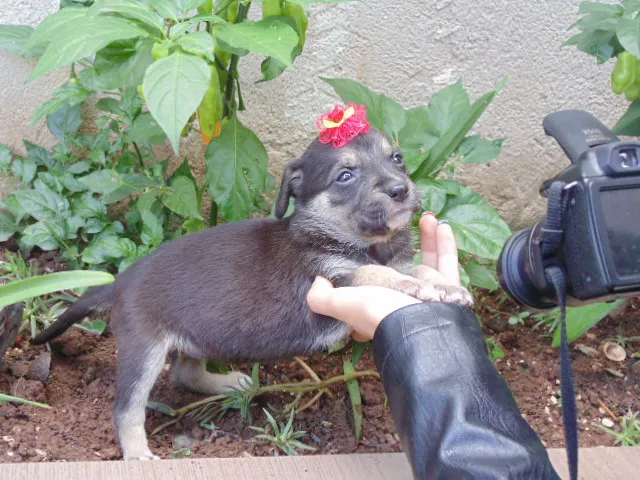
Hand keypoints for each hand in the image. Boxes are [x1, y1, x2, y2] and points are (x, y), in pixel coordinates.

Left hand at [306, 213, 461, 340]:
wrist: (421, 325)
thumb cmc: (380, 311)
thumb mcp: (343, 303)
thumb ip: (322, 296)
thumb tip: (316, 281)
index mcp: (377, 299)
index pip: (370, 282)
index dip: (367, 267)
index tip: (366, 241)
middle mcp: (402, 295)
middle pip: (401, 265)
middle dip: (400, 244)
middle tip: (398, 222)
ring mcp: (427, 290)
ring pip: (427, 259)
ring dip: (426, 237)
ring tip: (423, 215)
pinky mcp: (448, 286)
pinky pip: (448, 261)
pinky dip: (446, 242)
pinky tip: (441, 223)